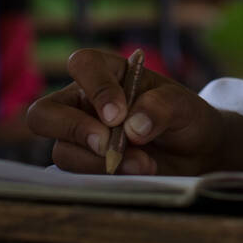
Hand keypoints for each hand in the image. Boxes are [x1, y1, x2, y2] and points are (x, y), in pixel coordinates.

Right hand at [27, 49, 226, 175]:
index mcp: (107, 73)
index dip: (95, 87)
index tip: (119, 114)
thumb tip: (132, 127)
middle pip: (44, 113)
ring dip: (100, 162)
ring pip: (63, 151)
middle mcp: (84, 104)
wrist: (198, 154)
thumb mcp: (185, 106)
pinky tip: (135, 175)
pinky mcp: (87, 168)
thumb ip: (162, 106)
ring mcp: (81, 138)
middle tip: (108, 144)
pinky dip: (105, 177)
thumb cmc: (185, 118)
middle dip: (73, 129)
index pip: (83, 65)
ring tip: (144, 165)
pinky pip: (77, 176)